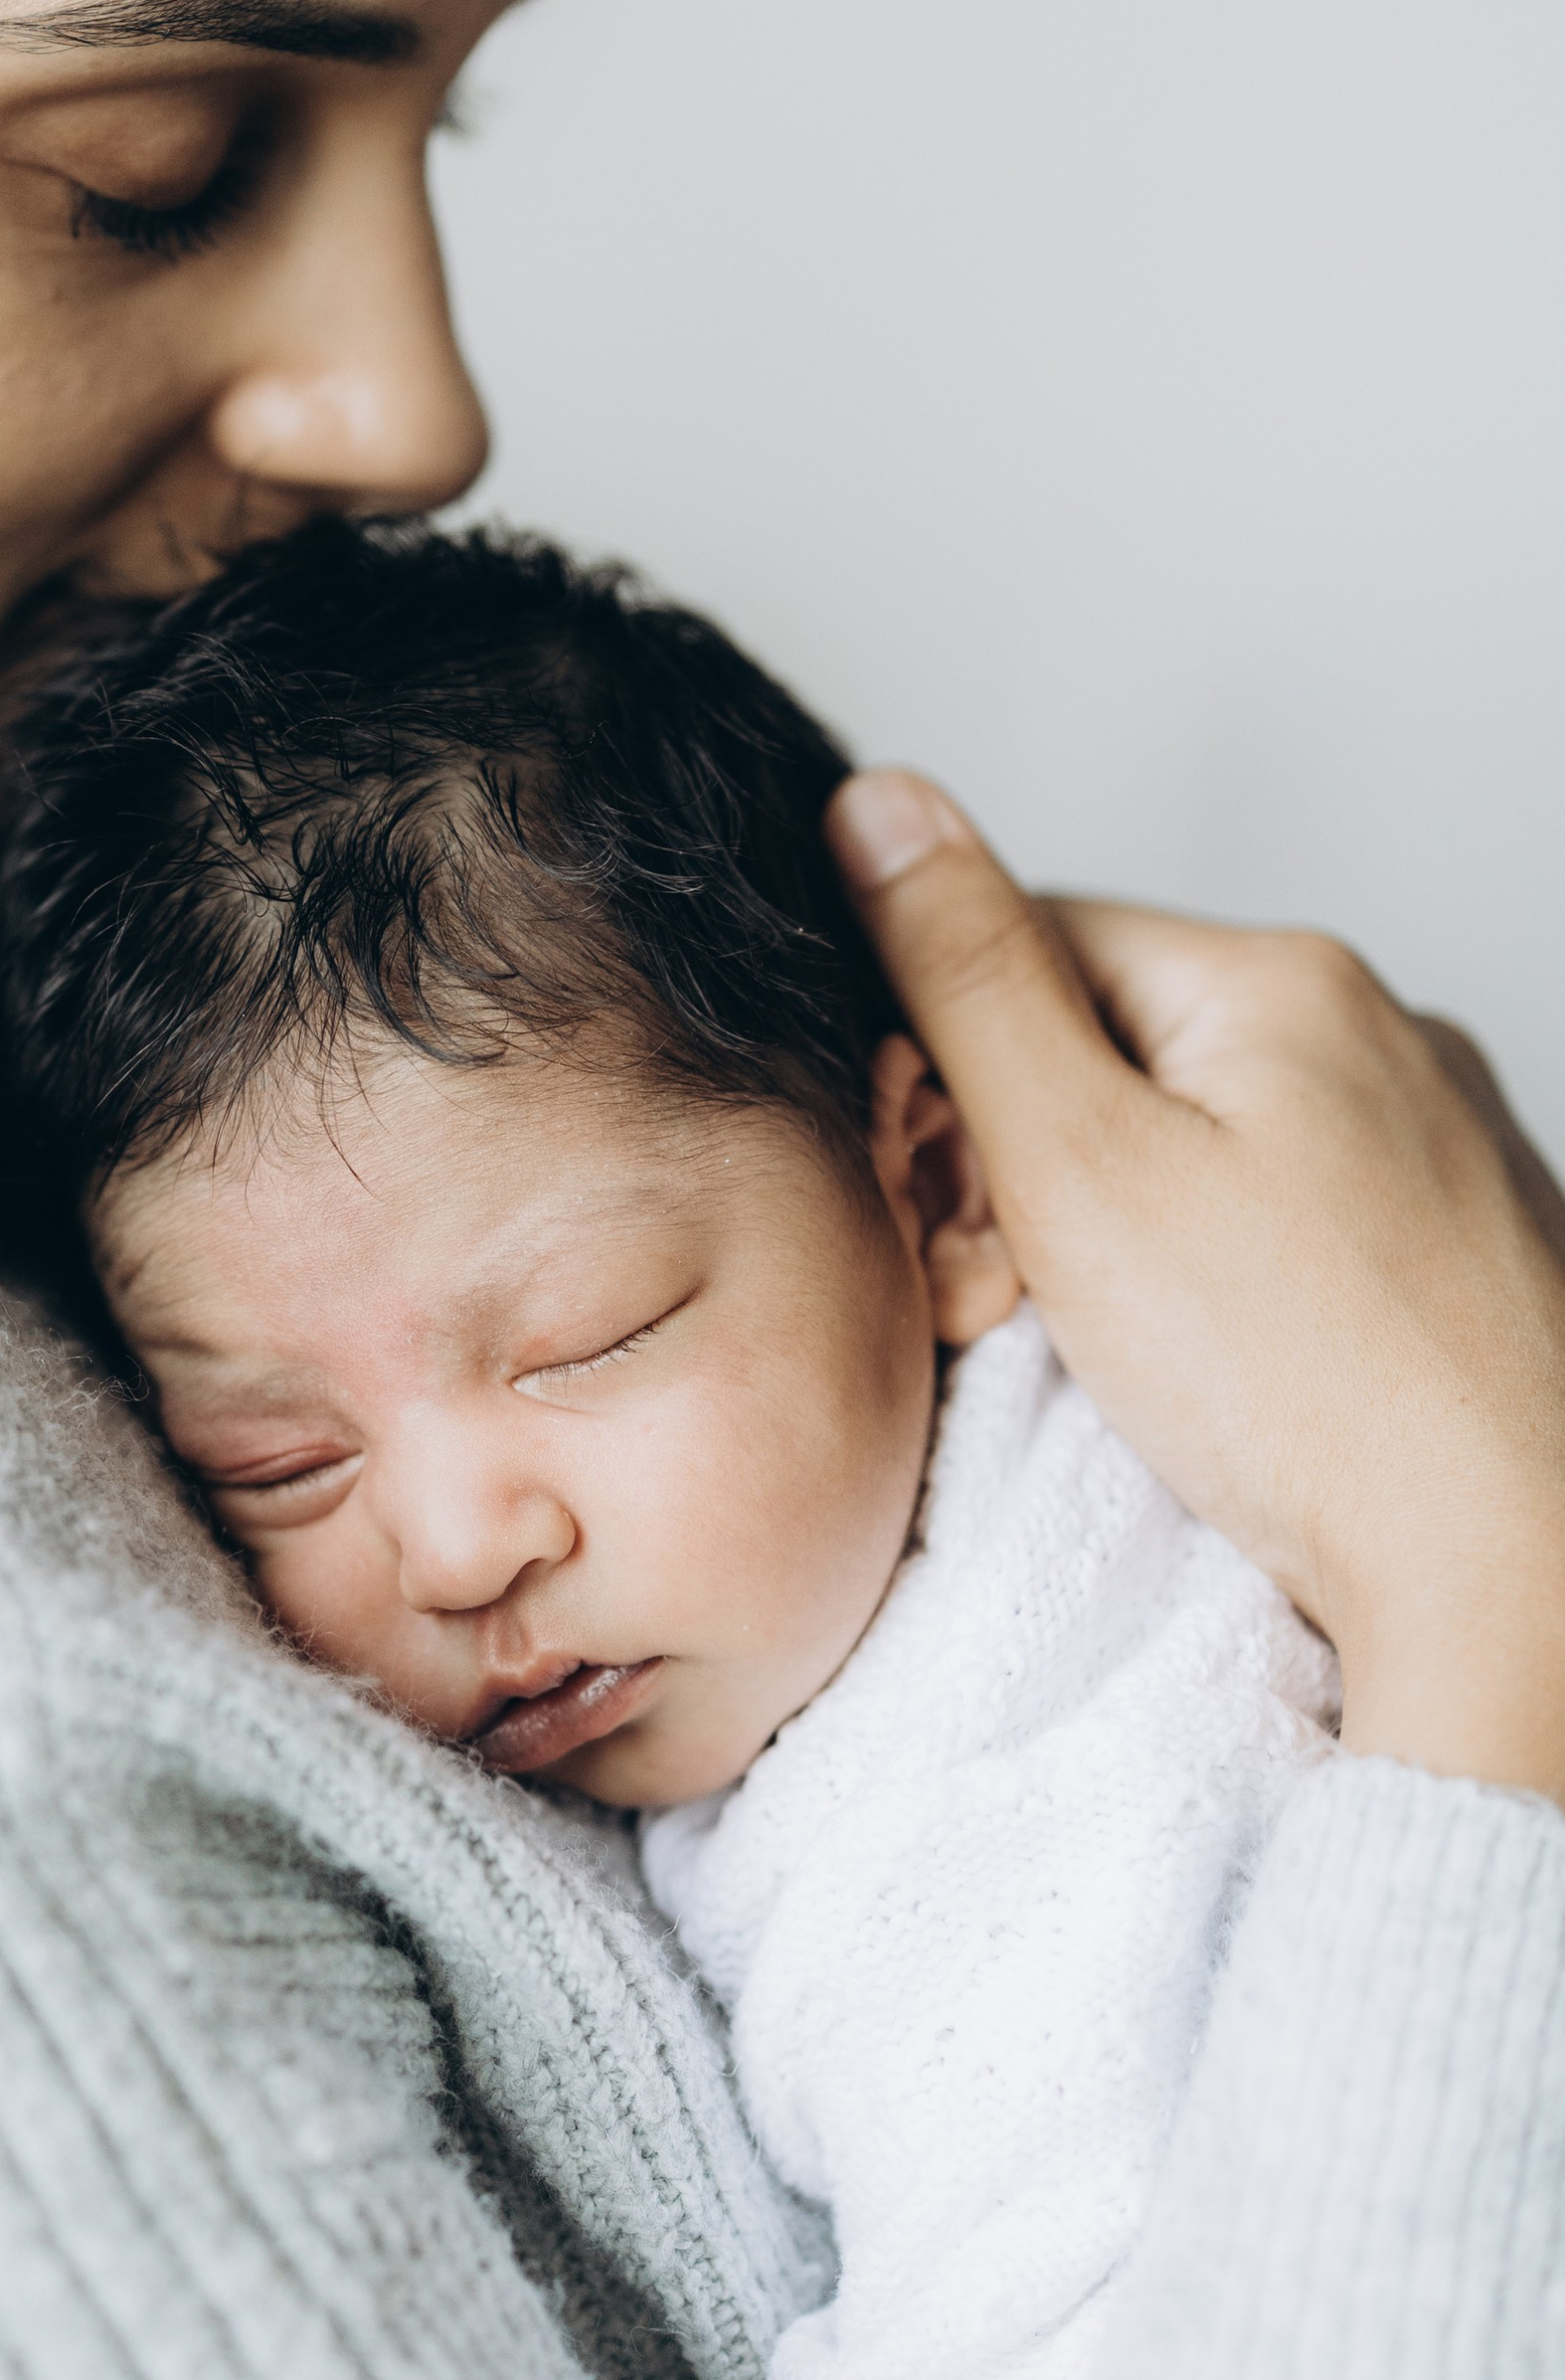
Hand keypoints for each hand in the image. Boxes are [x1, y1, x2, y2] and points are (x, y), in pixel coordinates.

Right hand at [828, 770, 1564, 1803]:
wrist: (1518, 1577)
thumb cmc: (1307, 1394)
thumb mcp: (1076, 1166)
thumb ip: (965, 977)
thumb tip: (877, 802)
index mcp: (1285, 978)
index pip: (1035, 941)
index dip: (955, 1068)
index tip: (957, 1194)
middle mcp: (1391, 1032)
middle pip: (1130, 1045)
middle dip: (1052, 1156)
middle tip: (1043, 1297)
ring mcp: (1450, 1146)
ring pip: (1219, 1142)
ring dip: (1145, 1225)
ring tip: (1155, 1359)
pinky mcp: (1478, 1253)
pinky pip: (1306, 1225)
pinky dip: (1250, 1289)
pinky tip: (1249, 1384)